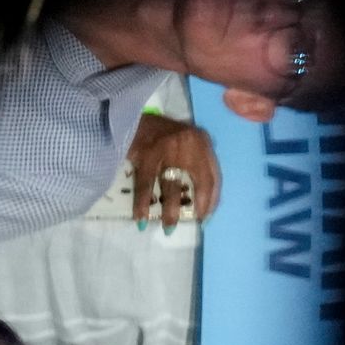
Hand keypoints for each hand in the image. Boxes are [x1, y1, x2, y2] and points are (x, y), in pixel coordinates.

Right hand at [128, 115, 219, 229]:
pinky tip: (141, 219)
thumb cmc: (159, 134)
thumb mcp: (185, 142)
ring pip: (172, 186)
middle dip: (195, 205)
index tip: (206, 216)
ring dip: (170, 210)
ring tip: (168, 227)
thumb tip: (199, 196)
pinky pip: (146, 185)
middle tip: (192, 222)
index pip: (213, 175)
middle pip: (198, 181)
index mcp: (202, 142)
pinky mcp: (146, 155)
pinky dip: (142, 204)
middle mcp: (189, 144)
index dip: (211, 198)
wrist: (131, 117)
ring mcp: (167, 149)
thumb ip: (194, 162)